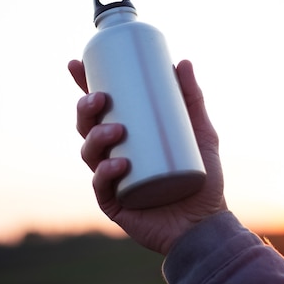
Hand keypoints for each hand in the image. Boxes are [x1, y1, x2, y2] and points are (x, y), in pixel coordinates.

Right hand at [68, 59, 226, 254]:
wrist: (207, 222)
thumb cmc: (203, 177)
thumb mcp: (201, 132)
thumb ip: (193, 98)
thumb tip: (183, 62)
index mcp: (126, 136)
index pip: (98, 108)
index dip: (82, 85)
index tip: (76, 64)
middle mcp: (112, 155)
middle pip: (86, 127)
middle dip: (85, 109)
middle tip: (101, 98)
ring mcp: (111, 179)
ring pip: (89, 153)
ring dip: (95, 137)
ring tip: (116, 130)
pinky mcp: (114, 203)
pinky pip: (101, 186)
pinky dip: (106, 173)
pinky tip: (119, 165)